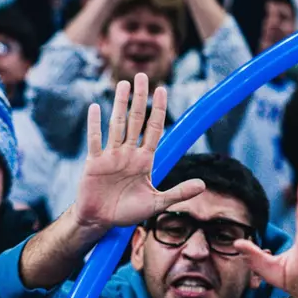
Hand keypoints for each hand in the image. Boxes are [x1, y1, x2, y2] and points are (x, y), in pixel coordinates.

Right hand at [72, 74, 206, 231]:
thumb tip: (203, 185)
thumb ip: (178, 193)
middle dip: (140, 98)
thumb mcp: (156, 203)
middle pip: (135, 120)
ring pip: (117, 125)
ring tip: (123, 84)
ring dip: (119, 104)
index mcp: (144, 160)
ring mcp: (111, 156)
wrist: (101, 220)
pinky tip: (95, 108)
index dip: (159, 110)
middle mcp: (129, 153)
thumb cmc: (127, 212)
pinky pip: (95, 141)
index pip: (154, 129)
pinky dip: (94, 125)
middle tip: (142, 76)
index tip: (163, 90)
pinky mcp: (94, 163)